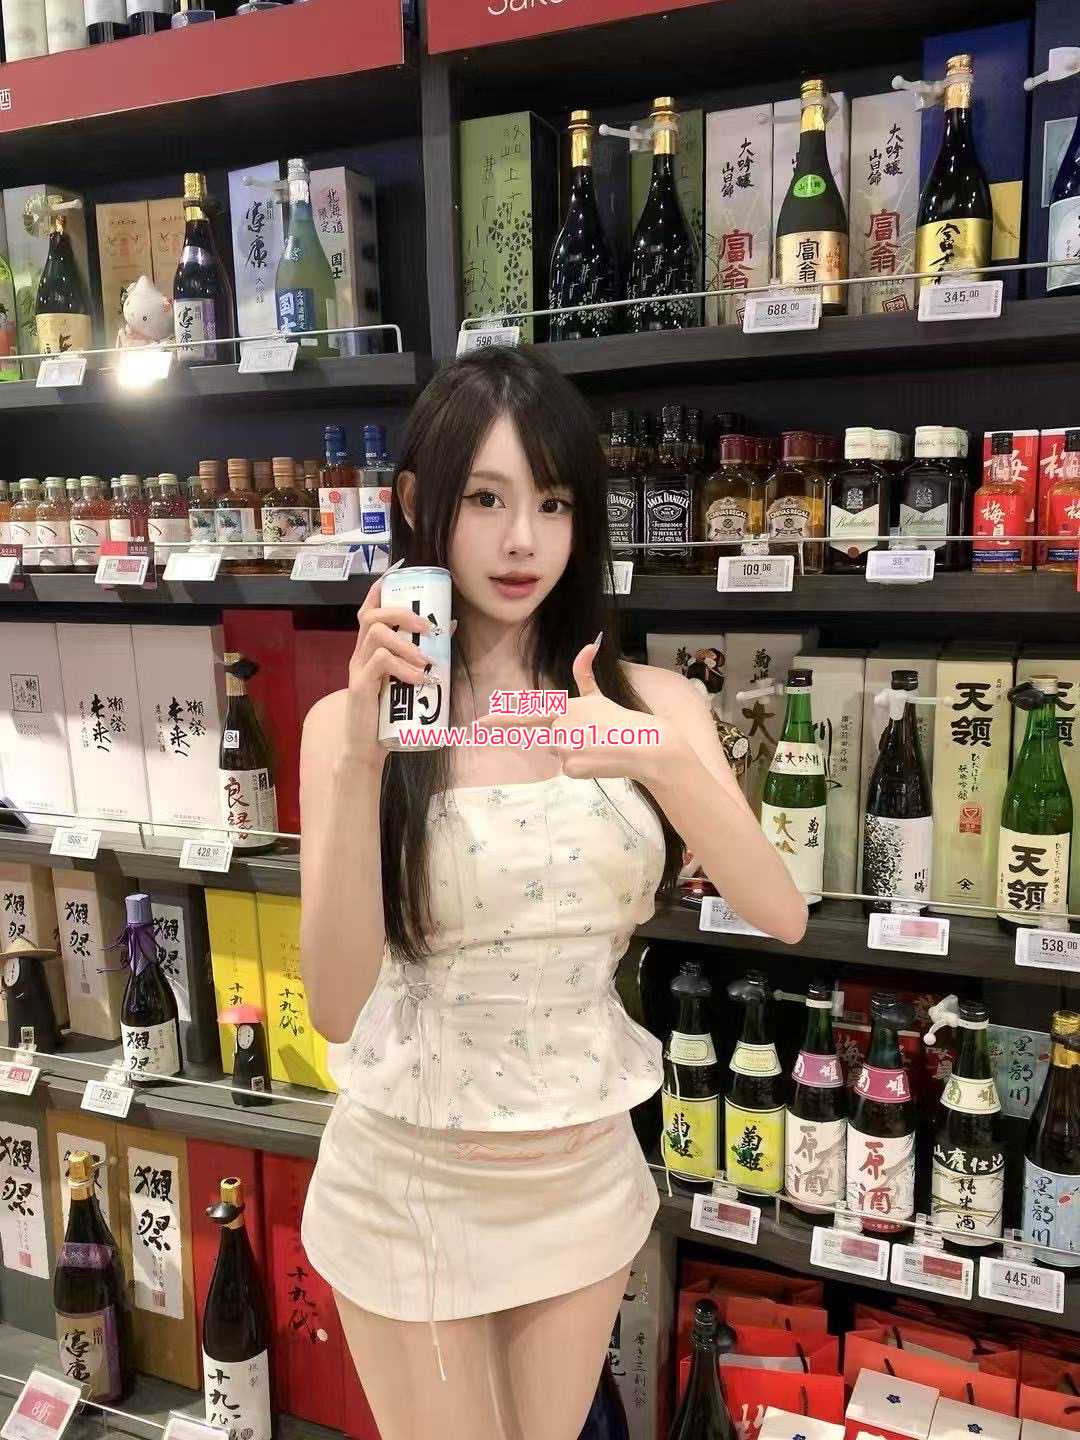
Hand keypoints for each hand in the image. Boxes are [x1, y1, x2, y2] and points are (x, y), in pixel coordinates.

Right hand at [344, 562, 453, 768]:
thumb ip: (422, 653)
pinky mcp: (360, 687)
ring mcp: (358, 669)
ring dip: (406, 642)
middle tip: (427, 628)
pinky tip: (420, 678)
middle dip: (402, 613)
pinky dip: (404, 667)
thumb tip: (451, 624)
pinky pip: (380, 663)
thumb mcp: (406, 678)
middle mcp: (359, 653)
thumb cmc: (388, 711)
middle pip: (371, 615)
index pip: (368, 609)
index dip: (380, 589)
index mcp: (369, 648)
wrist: (366, 747)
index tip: (397, 575)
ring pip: (376, 634)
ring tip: (425, 660)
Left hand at [476, 634, 683, 784]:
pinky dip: (583, 768)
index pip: (527, 714)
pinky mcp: (570, 768)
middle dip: (569, 740)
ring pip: (560, 755)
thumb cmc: (622, 720)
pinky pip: (569, 770)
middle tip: (594, 738)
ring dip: (577, 753)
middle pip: (551, 740)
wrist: (645, 745)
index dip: (501, 720)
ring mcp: (563, 748)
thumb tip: (589, 644)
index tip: (479, 724)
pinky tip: (599, 760)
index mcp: (564, 707)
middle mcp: (559, 727)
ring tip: (599, 747)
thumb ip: (585, 674)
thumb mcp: (600, 696)